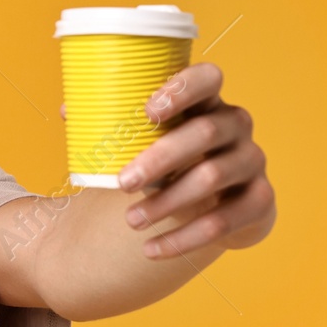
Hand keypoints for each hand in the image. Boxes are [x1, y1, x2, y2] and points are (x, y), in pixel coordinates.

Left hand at [94, 62, 274, 258]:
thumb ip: (116, 124)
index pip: (208, 78)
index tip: (147, 111)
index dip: (182, 89)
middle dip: (159, 159)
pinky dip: (183, 238)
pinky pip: (224, 221)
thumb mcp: (152, 140)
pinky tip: (151, 249)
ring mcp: (251, 162)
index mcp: (207, 102)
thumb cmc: (175, 161)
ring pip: (212, 177)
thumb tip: (67, 111)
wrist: (219, 204)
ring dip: (167, 202)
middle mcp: (236, 126)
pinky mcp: (259, 201)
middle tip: (122, 182)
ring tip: (130, 220)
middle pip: (204, 133)